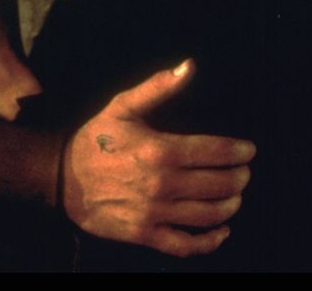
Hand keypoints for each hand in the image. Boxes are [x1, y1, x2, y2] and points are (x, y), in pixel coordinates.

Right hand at [63, 60, 254, 256]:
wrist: (62, 176)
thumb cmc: (96, 138)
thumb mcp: (123, 106)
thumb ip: (159, 87)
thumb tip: (189, 66)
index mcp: (159, 149)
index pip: (213, 151)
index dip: (237, 151)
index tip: (249, 150)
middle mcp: (161, 183)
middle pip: (216, 184)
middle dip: (238, 178)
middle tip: (245, 172)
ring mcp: (154, 212)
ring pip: (207, 214)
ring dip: (229, 206)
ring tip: (236, 196)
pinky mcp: (145, 234)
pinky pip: (186, 245)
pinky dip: (209, 242)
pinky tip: (221, 232)